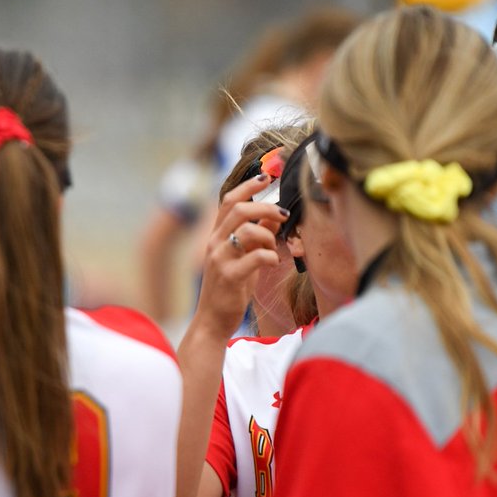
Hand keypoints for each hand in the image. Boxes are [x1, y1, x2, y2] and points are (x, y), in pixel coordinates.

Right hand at [194, 174, 288, 340]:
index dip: (247, 186)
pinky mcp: (229, 276)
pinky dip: (270, 256)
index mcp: (217, 235)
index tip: (267, 176)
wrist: (213, 319)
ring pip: (247, 230)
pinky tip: (273, 263)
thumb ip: (256, 235)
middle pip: (238, 209)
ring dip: (268, 235)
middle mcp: (215, 243)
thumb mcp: (244, 257)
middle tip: (283, 213)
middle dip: (265, 206)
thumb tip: (273, 215)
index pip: (229, 200)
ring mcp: (219, 259)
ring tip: (274, 247)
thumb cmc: (231, 288)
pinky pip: (256, 257)